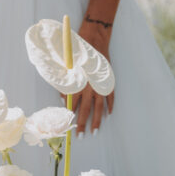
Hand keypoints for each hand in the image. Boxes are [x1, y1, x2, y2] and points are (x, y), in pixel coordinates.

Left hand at [71, 19, 114, 134]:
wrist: (94, 39)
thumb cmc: (76, 52)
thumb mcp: (67, 67)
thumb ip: (65, 83)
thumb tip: (64, 100)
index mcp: (77, 83)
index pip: (73, 105)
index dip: (71, 117)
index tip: (68, 127)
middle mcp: (89, 86)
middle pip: (86, 109)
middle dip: (82, 124)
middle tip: (80, 137)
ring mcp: (100, 85)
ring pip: (99, 107)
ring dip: (97, 121)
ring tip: (95, 132)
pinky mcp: (108, 81)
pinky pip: (110, 97)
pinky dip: (110, 106)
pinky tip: (109, 115)